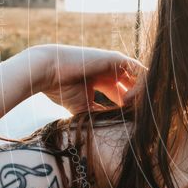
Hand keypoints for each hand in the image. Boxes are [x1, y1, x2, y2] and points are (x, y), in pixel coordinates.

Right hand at [24, 44, 145, 113]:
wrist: (47, 72)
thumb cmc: (60, 90)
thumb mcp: (84, 108)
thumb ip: (100, 115)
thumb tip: (113, 130)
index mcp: (103, 81)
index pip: (125, 94)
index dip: (129, 108)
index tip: (129, 123)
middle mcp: (111, 71)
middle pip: (135, 86)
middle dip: (138, 102)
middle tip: (136, 118)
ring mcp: (114, 64)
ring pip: (139, 78)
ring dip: (140, 95)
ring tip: (131, 110)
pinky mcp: (116, 58)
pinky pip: (138, 70)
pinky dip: (138, 85)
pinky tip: (128, 99)